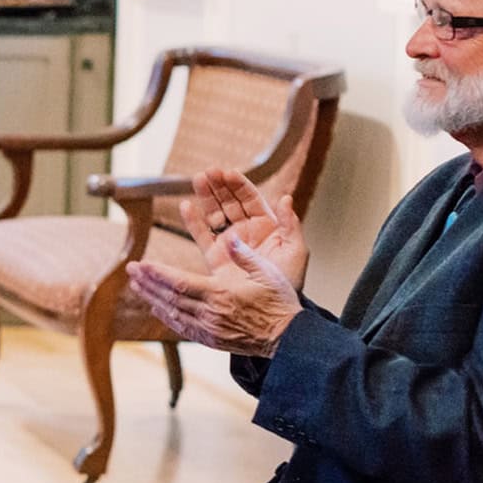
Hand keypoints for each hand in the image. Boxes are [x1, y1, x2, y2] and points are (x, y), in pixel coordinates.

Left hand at [127, 236, 301, 356]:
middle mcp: (211, 314)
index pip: (179, 282)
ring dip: (152, 298)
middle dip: (148, 283)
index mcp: (222, 294)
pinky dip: (167, 316)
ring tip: (137, 286)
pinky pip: (182, 327)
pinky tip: (157, 307)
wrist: (289, 338)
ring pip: (173, 313)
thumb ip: (245, 255)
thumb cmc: (279, 302)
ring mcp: (210, 329)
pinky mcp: (211, 340)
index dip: (157, 273)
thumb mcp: (267, 273)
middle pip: (170, 297)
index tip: (140, 264)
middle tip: (130, 270)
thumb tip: (230, 238)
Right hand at [178, 170, 309, 289]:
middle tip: (208, 172)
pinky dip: (193, 221)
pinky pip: (202, 235)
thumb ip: (291, 225)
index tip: (228, 172)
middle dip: (219, 186)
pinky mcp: (215, 257)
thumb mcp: (296, 251)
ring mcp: (230, 243)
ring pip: (215, 214)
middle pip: (230, 202)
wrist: (272, 311)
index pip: (251, 199)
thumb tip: (286, 198)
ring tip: (197, 179)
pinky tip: (186, 206)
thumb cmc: (289, 282)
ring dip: (206, 196)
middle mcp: (246, 231)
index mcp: (267, 227)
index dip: (239, 185)